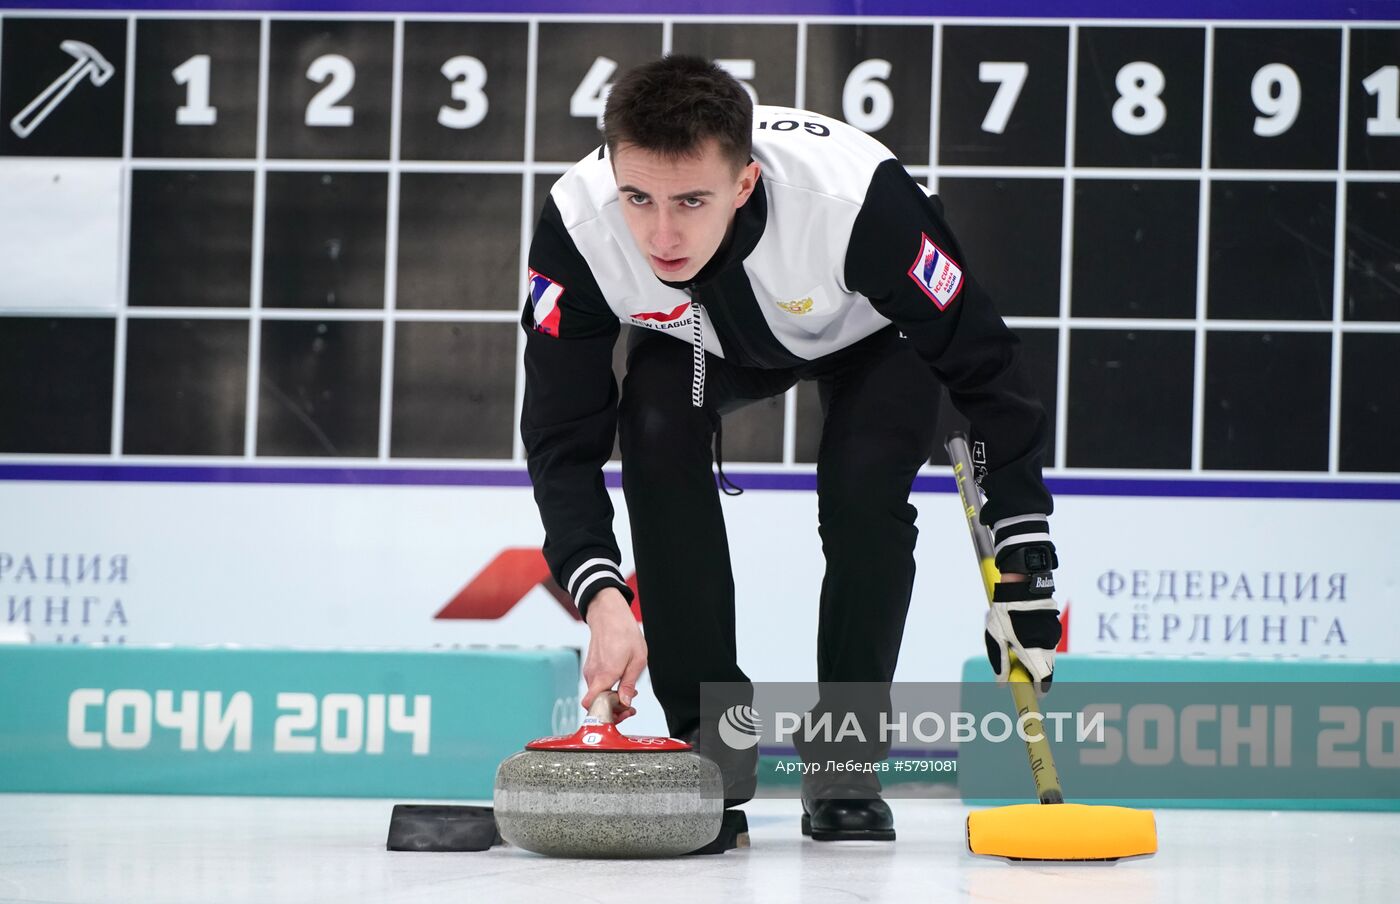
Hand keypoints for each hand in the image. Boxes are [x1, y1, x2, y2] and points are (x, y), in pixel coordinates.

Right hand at [582, 587, 646, 723]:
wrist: (609, 615)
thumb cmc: (624, 633)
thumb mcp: (637, 660)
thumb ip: (628, 685)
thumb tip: (625, 704)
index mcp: (605, 675)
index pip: (592, 705)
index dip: (607, 714)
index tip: (624, 712)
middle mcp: (593, 675)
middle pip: (596, 704)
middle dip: (613, 709)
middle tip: (631, 708)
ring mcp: (590, 671)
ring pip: (597, 695)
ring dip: (611, 699)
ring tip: (629, 693)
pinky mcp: (590, 667)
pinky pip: (597, 685)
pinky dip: (608, 689)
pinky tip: (621, 682)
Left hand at [984, 573, 1060, 694]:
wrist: (1022, 584)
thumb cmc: (1004, 611)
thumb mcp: (995, 636)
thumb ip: (999, 661)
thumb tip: (1001, 684)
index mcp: (1032, 649)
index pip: (1043, 678)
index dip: (1040, 690)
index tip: (1036, 695)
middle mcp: (1047, 644)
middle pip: (1046, 669)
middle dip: (1036, 674)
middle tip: (1022, 673)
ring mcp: (1054, 635)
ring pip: (1048, 655)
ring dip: (1037, 658)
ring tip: (1018, 648)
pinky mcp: (1055, 626)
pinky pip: (1048, 643)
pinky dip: (1039, 646)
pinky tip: (1025, 636)